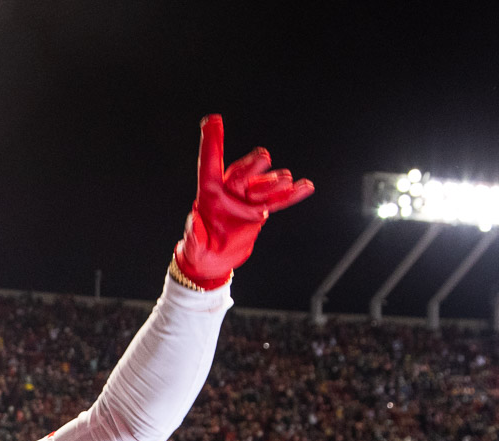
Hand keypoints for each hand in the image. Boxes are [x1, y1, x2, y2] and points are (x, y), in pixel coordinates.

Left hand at [174, 115, 312, 289]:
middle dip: (252, 166)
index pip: (210, 166)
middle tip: (263, 156)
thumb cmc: (200, 253)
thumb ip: (195, 235)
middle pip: (241, 174)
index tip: (212, 120)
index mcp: (208, 197)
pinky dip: (290, 195)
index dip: (212, 144)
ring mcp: (245, 201)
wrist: (214, 263)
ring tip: (285, 179)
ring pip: (261, 187)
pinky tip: (305, 186)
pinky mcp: (259, 212)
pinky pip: (277, 201)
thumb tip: (193, 222)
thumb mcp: (195, 247)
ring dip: (273, 182)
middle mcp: (228, 194)